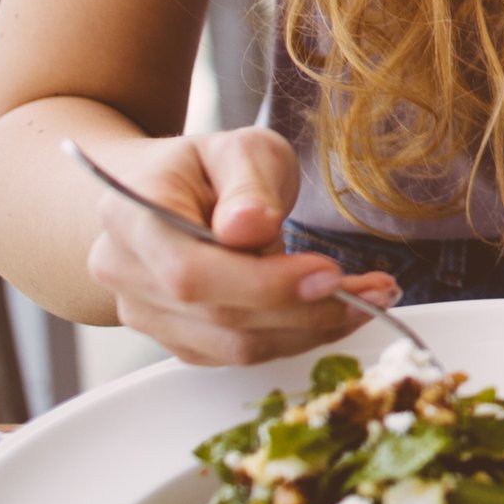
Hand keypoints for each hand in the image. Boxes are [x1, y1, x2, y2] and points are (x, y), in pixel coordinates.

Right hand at [81, 126, 398, 366]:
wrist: (166, 192)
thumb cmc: (205, 166)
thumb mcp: (238, 148)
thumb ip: (248, 183)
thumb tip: (249, 226)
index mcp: (132, 217)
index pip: (191, 273)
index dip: (263, 285)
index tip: (330, 274)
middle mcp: (127, 274)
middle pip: (218, 317)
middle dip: (307, 310)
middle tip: (375, 291)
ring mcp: (146, 314)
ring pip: (234, 346)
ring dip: (312, 329)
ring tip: (370, 298)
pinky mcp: (178, 338)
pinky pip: (239, 354)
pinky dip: (296, 337)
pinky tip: (336, 311)